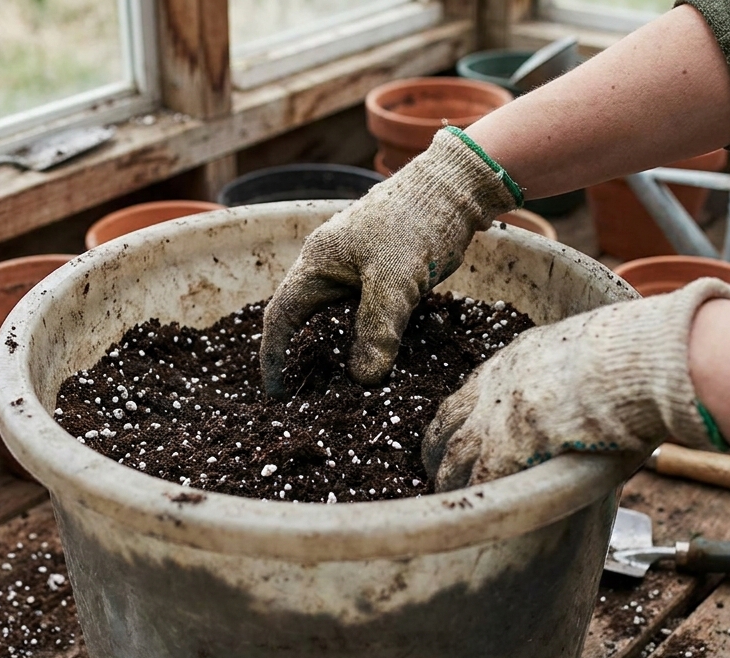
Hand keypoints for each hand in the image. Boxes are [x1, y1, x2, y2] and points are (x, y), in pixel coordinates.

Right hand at [260, 129, 518, 394]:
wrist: (455, 188)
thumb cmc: (417, 222)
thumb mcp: (395, 280)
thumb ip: (377, 329)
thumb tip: (364, 379)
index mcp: (318, 262)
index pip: (282, 315)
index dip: (274, 354)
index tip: (276, 391)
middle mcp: (330, 266)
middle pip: (306, 319)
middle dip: (304, 357)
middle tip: (309, 397)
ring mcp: (356, 269)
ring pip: (338, 318)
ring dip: (339, 351)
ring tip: (342, 388)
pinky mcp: (383, 273)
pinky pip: (364, 313)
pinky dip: (366, 338)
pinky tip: (377, 359)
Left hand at [423, 278, 729, 490]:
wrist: (624, 363)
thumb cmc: (628, 355)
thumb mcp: (591, 351)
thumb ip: (580, 375)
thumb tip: (602, 395)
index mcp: (514, 360)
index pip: (474, 390)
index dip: (465, 416)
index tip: (463, 431)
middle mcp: (493, 389)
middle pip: (447, 423)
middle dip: (441, 448)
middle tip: (440, 470)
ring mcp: (493, 421)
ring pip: (453, 458)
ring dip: (449, 480)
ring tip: (451, 500)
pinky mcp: (503, 454)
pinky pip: (476, 485)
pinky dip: (472, 501)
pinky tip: (473, 518)